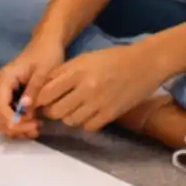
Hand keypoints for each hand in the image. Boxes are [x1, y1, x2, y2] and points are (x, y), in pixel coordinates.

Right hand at [0, 33, 66, 137]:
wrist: (45, 44)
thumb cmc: (46, 55)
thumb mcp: (44, 72)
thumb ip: (33, 90)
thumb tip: (25, 110)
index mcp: (4, 78)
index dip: (13, 121)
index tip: (32, 125)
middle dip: (13, 127)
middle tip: (35, 129)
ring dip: (13, 128)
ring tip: (34, 128)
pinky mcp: (4, 96)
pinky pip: (3, 115)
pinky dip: (14, 124)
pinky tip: (30, 125)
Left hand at [29, 43, 166, 133]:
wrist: (146, 63)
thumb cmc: (113, 58)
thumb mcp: (84, 59)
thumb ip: (63, 73)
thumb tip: (42, 90)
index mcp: (77, 70)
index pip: (45, 93)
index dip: (39, 100)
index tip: (41, 100)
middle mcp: (85, 87)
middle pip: (55, 111)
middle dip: (52, 111)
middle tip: (57, 106)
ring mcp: (98, 102)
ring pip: (70, 121)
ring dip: (68, 117)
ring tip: (75, 108)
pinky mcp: (110, 114)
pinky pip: (87, 127)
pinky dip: (85, 122)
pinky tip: (89, 113)